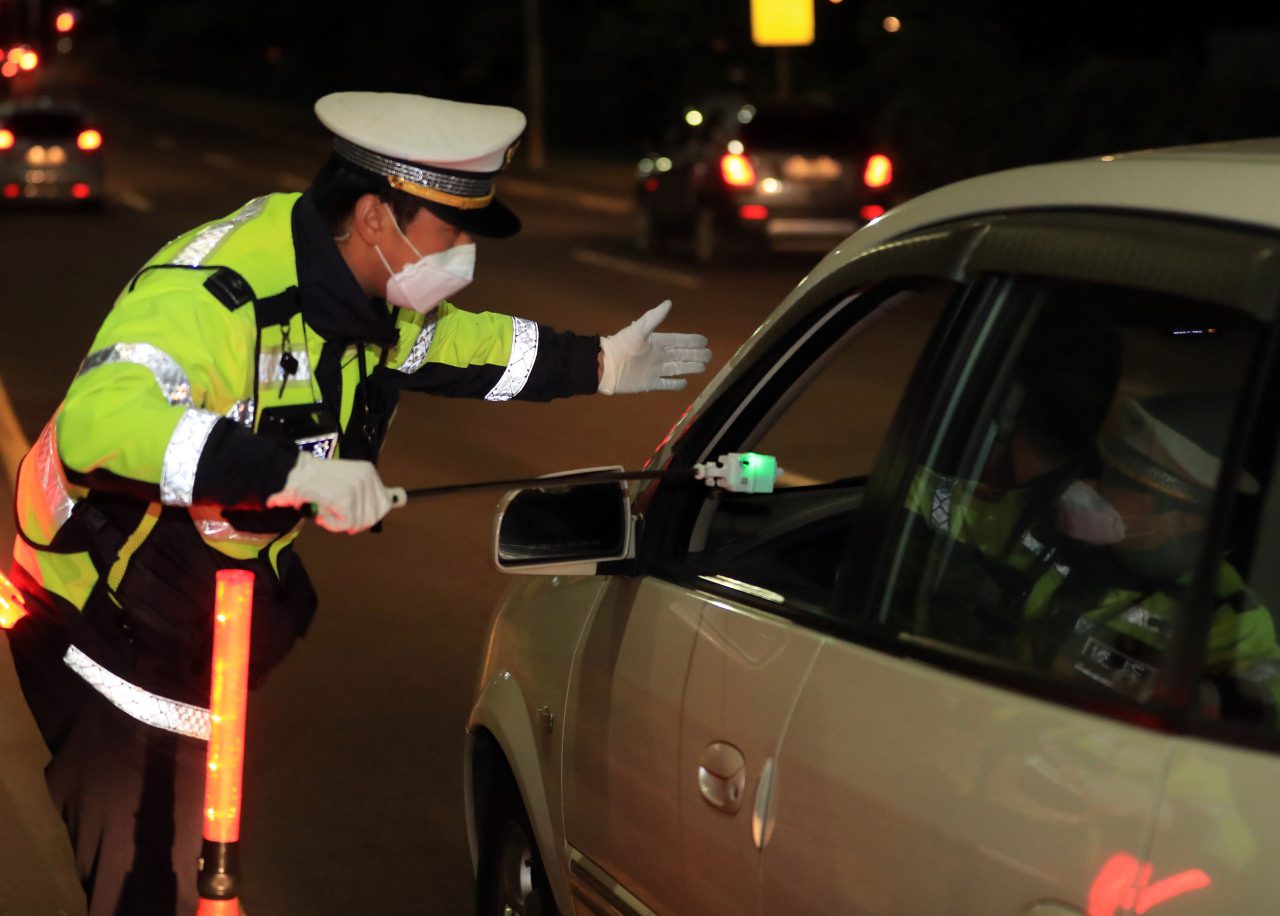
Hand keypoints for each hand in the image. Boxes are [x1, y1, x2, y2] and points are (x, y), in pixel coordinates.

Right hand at [266, 452, 391, 533]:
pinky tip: (321, 514)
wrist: (290, 473)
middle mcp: (366, 477)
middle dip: (352, 521)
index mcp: (368, 472)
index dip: (367, 516)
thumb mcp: (345, 480)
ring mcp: (356, 487)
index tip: (351, 513)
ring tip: (325, 509)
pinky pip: (345, 524)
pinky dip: (331, 524)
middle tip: (333, 512)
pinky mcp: (344, 499)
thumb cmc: (315, 481)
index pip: (384, 505)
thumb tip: (395, 500)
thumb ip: (366, 493)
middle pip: (371, 517)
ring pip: (357, 523)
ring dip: (338, 522)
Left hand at [598, 300, 711, 394]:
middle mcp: (658, 356)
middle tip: (709, 355)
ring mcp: (654, 370)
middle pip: (682, 355)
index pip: (679, 341)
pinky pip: (666, 384)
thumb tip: (669, 302)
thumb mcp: (638, 330)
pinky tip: (685, 383)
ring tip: (703, 367)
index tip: (705, 340)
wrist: (605, 366)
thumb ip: (654, 317)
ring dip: (691, 367)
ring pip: (678, 368)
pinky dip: (675, 384)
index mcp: (657, 343)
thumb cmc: (621, 346)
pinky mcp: (649, 384)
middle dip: (696, 355)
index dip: (692, 341)